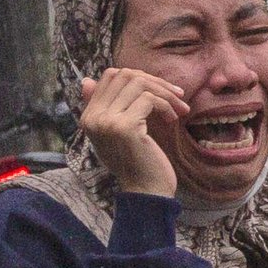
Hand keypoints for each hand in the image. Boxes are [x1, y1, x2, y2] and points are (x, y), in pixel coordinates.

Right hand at [79, 66, 185, 196]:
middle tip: (177, 95)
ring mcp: (107, 121)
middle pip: (124, 75)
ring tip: (179, 109)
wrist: (146, 191)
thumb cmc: (138, 162)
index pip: (109, 77)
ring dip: (165, 92)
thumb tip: (87, 80)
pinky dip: (166, 105)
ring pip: (138, 84)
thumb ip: (107, 107)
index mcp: (88, 116)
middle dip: (155, 81)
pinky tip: (172, 119)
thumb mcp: (120, 132)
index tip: (161, 90)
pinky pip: (149, 100)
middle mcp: (93, 117)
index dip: (139, 77)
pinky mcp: (125, 127)